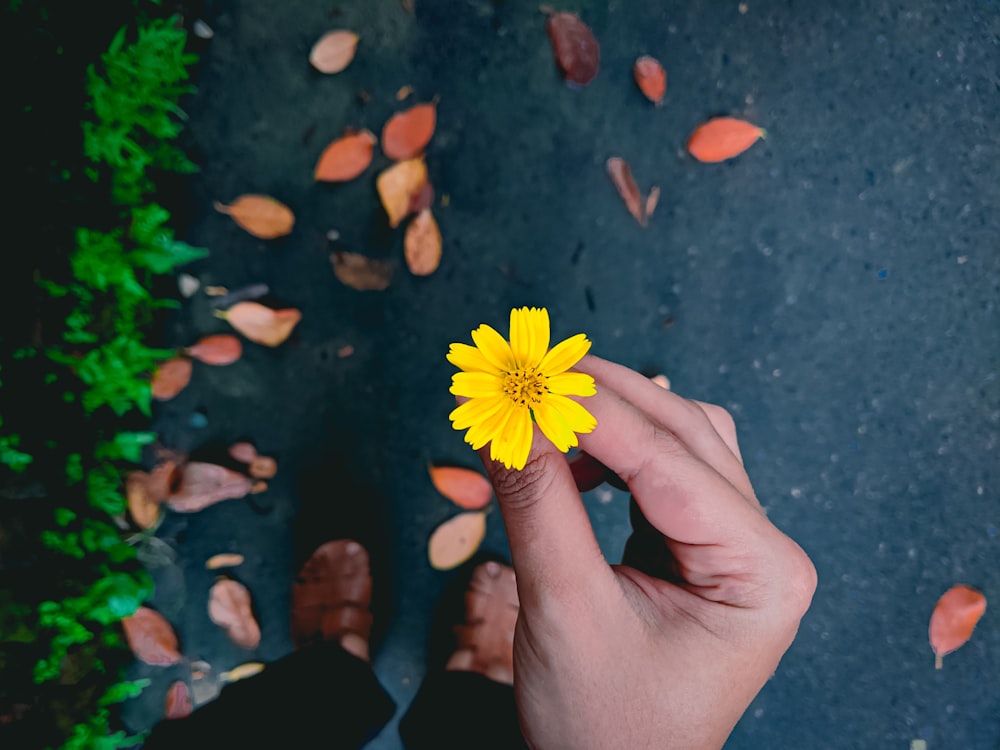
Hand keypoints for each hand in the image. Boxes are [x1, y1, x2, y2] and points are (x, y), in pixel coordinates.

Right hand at [476, 355, 816, 749]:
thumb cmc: (605, 722)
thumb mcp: (564, 610)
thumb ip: (537, 503)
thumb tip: (506, 419)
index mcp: (760, 573)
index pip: (668, 462)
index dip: (589, 412)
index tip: (523, 378)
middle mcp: (761, 548)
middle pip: (682, 432)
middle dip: (601, 398)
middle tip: (527, 371)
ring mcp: (734, 544)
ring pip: (675, 438)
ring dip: (607, 416)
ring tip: (538, 412)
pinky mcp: (698, 544)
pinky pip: (659, 469)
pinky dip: (607, 451)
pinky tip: (562, 458)